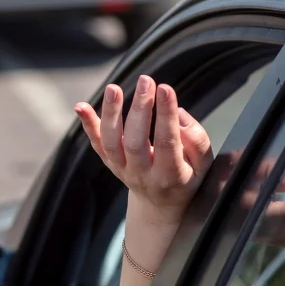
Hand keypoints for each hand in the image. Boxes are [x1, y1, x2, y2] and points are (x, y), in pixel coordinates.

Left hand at [75, 77, 213, 224]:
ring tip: (114, 88)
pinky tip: (80, 106)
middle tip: (146, 81)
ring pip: (112, 142)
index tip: (165, 88)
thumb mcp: (204, 166)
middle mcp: (142, 174)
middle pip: (136, 142)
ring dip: (111, 114)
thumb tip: (179, 115)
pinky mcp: (109, 162)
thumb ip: (197, 141)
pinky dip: (88, 125)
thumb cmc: (186, 177)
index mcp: (170, 175)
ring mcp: (122, 169)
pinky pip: (96, 143)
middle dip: (140, 109)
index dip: (166, 115)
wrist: (160, 204)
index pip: (167, 143)